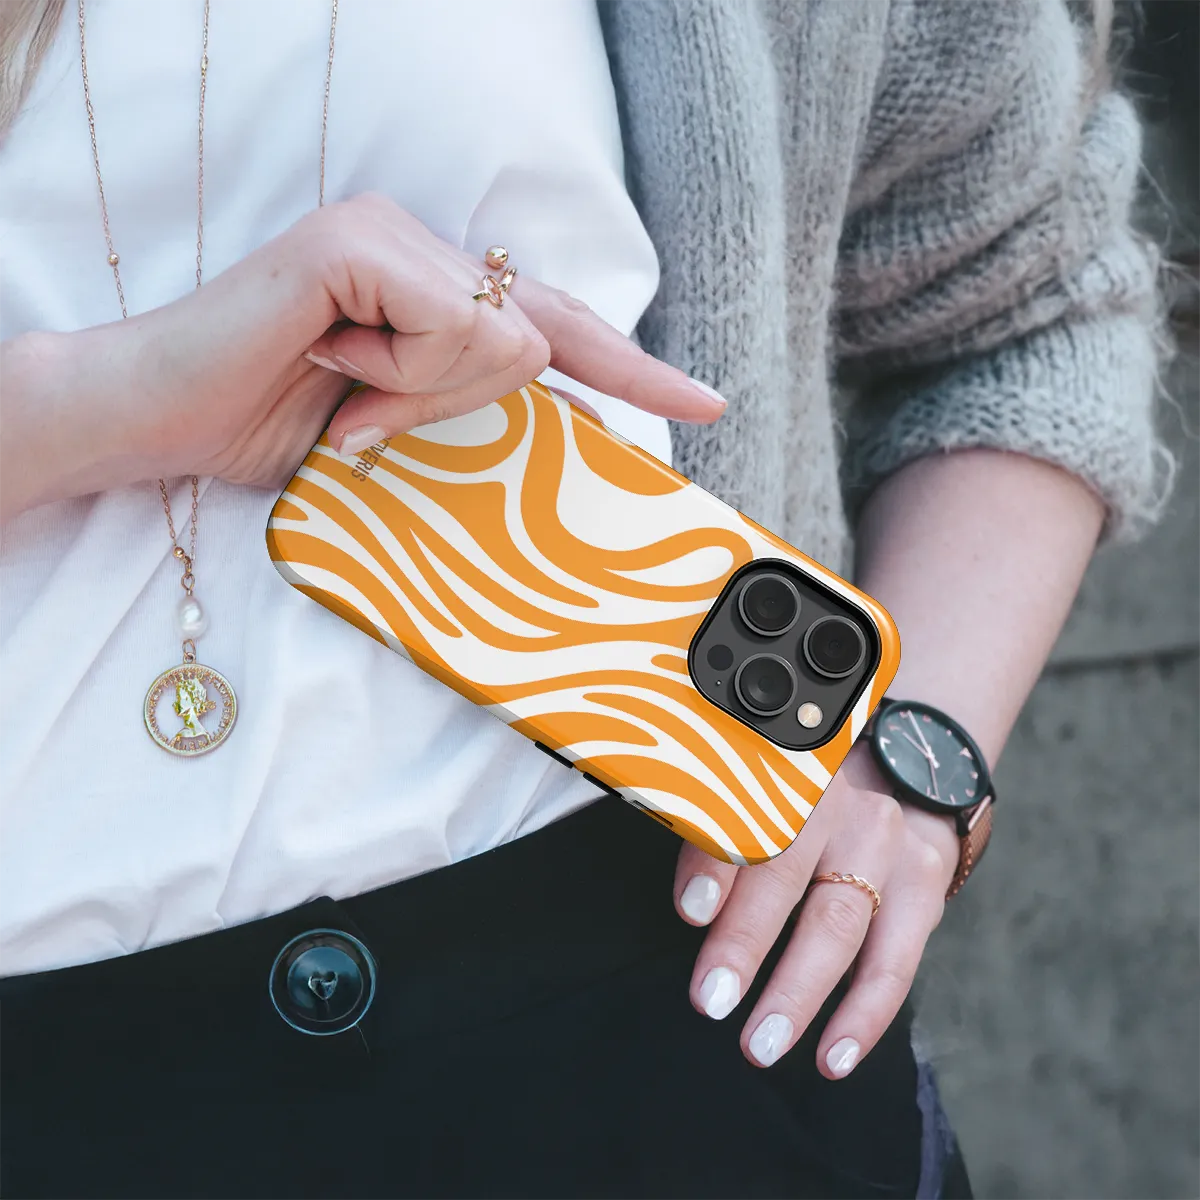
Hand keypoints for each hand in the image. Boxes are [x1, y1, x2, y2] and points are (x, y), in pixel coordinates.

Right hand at [40, 192, 723, 496]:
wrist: (157, 422)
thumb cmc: (271, 428)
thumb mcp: (398, 432)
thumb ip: (472, 412)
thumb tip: (557, 416)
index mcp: (436, 288)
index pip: (556, 327)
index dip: (631, 367)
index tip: (702, 405)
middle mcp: (423, 244)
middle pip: (536, 339)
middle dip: (463, 403)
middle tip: (361, 409)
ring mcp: (390, 232)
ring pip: (501, 338)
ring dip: (421, 394)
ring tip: (338, 385)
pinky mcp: (356, 241)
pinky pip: (450, 325)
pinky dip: (398, 372)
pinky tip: (332, 358)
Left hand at [673, 745, 958, 1073]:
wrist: (899, 772)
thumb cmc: (796, 797)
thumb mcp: (755, 794)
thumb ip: (717, 833)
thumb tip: (691, 905)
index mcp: (784, 771)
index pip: (745, 815)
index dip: (717, 863)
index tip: (690, 913)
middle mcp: (839, 800)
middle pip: (788, 871)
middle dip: (747, 941)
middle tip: (710, 1000)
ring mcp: (887, 842)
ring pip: (839, 924)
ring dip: (798, 991)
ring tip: (761, 1044)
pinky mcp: (923, 883)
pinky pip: (895, 961)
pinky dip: (863, 1015)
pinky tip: (833, 1057)